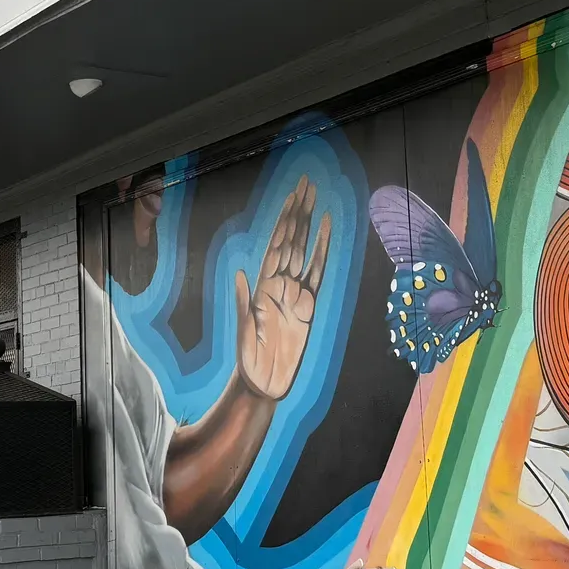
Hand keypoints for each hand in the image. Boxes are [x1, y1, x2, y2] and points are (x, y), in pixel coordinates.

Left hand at [234, 176, 331, 400]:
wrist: (263, 384)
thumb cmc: (249, 362)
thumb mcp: (243, 334)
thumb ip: (243, 304)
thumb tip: (242, 274)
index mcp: (262, 286)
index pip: (275, 246)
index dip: (284, 221)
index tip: (292, 197)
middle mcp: (279, 283)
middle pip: (290, 240)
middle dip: (297, 212)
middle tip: (306, 184)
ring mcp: (295, 292)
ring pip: (302, 250)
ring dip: (308, 225)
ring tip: (314, 198)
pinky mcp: (309, 306)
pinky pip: (317, 273)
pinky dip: (322, 251)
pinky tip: (326, 230)